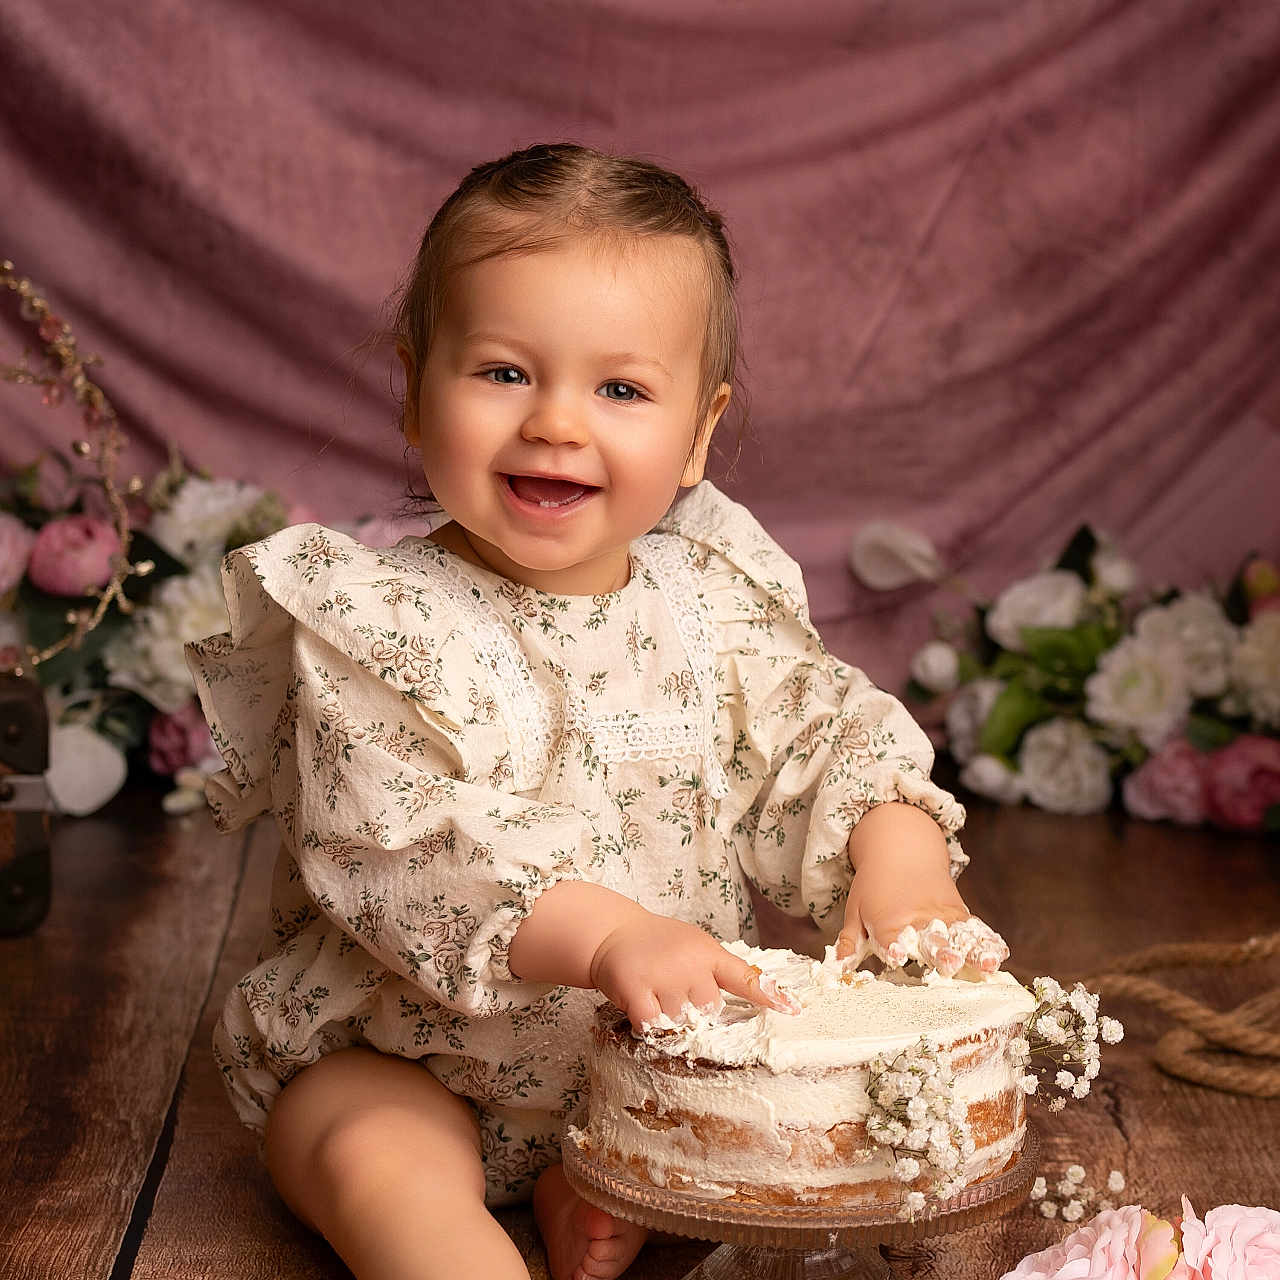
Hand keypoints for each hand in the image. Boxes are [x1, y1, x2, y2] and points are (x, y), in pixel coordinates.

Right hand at [589, 911, 800, 1030]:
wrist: (612, 931)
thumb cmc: (658, 944)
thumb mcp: (695, 946)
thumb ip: (720, 971)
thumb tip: (758, 996)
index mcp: (708, 952)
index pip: (744, 976)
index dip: (769, 995)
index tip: (794, 1010)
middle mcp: (688, 961)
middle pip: (709, 1011)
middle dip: (695, 1011)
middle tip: (676, 993)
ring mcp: (661, 973)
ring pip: (680, 1020)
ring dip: (668, 1017)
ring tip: (655, 995)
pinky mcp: (634, 986)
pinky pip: (651, 1024)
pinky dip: (647, 1023)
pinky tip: (641, 1006)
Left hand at [835, 855, 1008, 978]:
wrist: (900, 849)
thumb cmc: (874, 886)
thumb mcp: (856, 910)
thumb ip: (850, 941)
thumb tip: (836, 968)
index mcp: (887, 919)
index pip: (889, 935)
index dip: (892, 945)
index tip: (894, 955)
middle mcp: (916, 917)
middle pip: (929, 937)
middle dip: (940, 951)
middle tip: (948, 963)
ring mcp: (941, 914)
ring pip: (958, 935)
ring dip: (972, 950)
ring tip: (984, 965)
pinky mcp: (959, 912)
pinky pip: (975, 928)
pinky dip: (988, 941)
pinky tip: (999, 955)